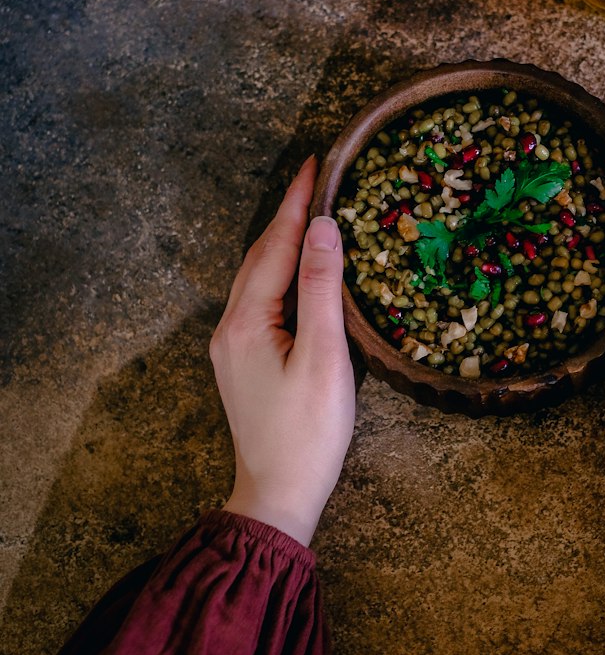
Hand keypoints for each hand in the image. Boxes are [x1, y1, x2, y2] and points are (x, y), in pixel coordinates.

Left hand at [210, 156, 355, 545]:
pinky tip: (299, 265)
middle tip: (316, 176)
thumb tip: (324, 227)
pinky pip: (260, 296)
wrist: (278, 492)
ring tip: (311, 209)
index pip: (275, 245)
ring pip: (257, 275)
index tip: (315, 163)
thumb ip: (323, 289)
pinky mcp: (243, 360)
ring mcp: (232, 345)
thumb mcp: (325, 357)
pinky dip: (280, 268)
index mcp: (247, 322)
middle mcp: (230, 327)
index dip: (297, 203)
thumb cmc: (308, 431)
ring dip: (282, 240)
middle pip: (260, 255)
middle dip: (288, 214)